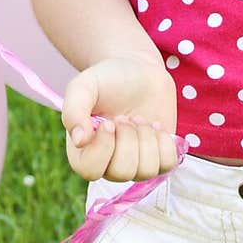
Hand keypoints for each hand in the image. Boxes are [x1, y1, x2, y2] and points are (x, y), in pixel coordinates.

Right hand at [61, 54, 177, 182]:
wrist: (139, 70)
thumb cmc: (107, 79)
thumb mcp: (85, 85)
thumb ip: (74, 109)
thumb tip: (79, 141)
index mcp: (83, 150)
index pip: (89, 170)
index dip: (103, 148)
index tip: (109, 122)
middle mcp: (108, 163)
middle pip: (122, 172)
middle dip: (128, 137)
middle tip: (125, 117)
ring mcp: (136, 164)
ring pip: (146, 170)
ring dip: (146, 137)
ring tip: (139, 119)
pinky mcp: (158, 159)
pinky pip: (168, 164)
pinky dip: (165, 141)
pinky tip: (155, 126)